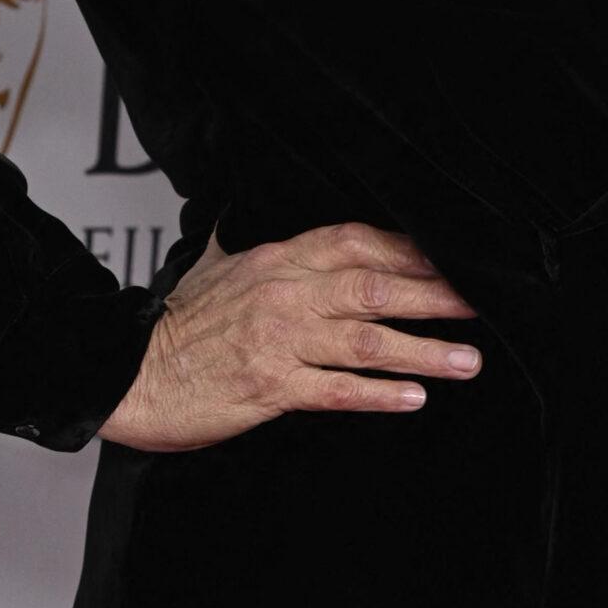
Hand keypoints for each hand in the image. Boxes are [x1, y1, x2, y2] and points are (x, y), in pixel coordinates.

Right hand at [96, 218, 482, 451]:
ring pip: (367, 341)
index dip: (409, 251)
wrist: (127, 373)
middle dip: (435, 296)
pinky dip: (378, 395)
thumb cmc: (173, 325)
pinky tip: (414, 398)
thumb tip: (238, 209)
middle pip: (375, 287)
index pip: (356, 242)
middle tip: (480, 306)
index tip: (452, 260)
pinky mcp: (269, 387)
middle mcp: (284, 293)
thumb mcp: (211, 266)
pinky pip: (336, 389)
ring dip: (424, 351)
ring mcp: (279, 340)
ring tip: (468, 361)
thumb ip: (241, 240)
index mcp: (276, 259)